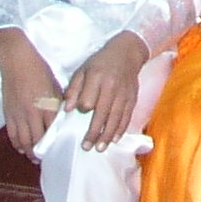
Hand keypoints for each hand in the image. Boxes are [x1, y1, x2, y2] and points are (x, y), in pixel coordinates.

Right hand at [0, 29, 64, 155]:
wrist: (17, 60)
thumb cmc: (39, 70)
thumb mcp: (55, 86)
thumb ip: (58, 104)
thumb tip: (61, 118)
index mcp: (48, 106)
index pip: (53, 131)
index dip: (55, 142)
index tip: (59, 149)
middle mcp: (33, 113)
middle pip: (37, 140)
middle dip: (41, 152)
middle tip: (45, 158)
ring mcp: (19, 115)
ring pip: (23, 141)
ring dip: (29, 151)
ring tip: (34, 157)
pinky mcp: (8, 113)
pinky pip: (12, 134)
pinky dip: (16, 143)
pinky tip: (21, 147)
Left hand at [64, 31, 150, 149]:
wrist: (127, 53)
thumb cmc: (100, 63)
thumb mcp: (83, 70)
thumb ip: (74, 88)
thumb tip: (67, 109)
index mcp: (96, 77)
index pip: (88, 99)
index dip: (82, 109)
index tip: (77, 115)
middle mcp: (111, 86)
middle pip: (102, 113)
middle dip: (94, 132)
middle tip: (86, 147)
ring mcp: (124, 94)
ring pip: (116, 118)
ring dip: (107, 135)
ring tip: (100, 148)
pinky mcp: (133, 98)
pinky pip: (127, 116)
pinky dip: (121, 129)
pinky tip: (114, 140)